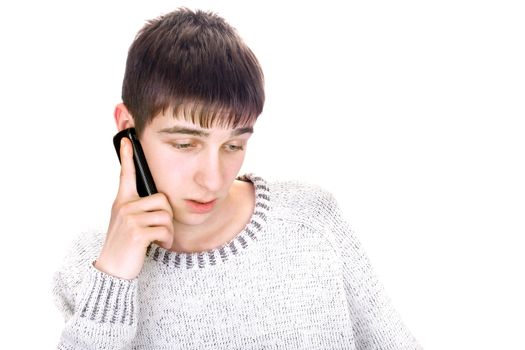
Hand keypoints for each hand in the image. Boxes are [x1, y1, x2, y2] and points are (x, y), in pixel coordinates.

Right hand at [95, 137, 173, 279]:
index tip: (127, 139)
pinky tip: (160, 245)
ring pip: (165, 215)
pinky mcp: (137, 233)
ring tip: (160, 240)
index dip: (127, 156)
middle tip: (160, 230)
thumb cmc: (123, 246)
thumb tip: (157, 202)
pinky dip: (167, 240)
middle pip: (162, 200)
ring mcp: (130, 219)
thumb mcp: (125, 222)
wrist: (112, 269)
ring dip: (168, 231)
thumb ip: (136, 209)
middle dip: (167, 217)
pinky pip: (164, 229)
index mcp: (122, 202)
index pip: (126, 175)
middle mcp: (124, 207)